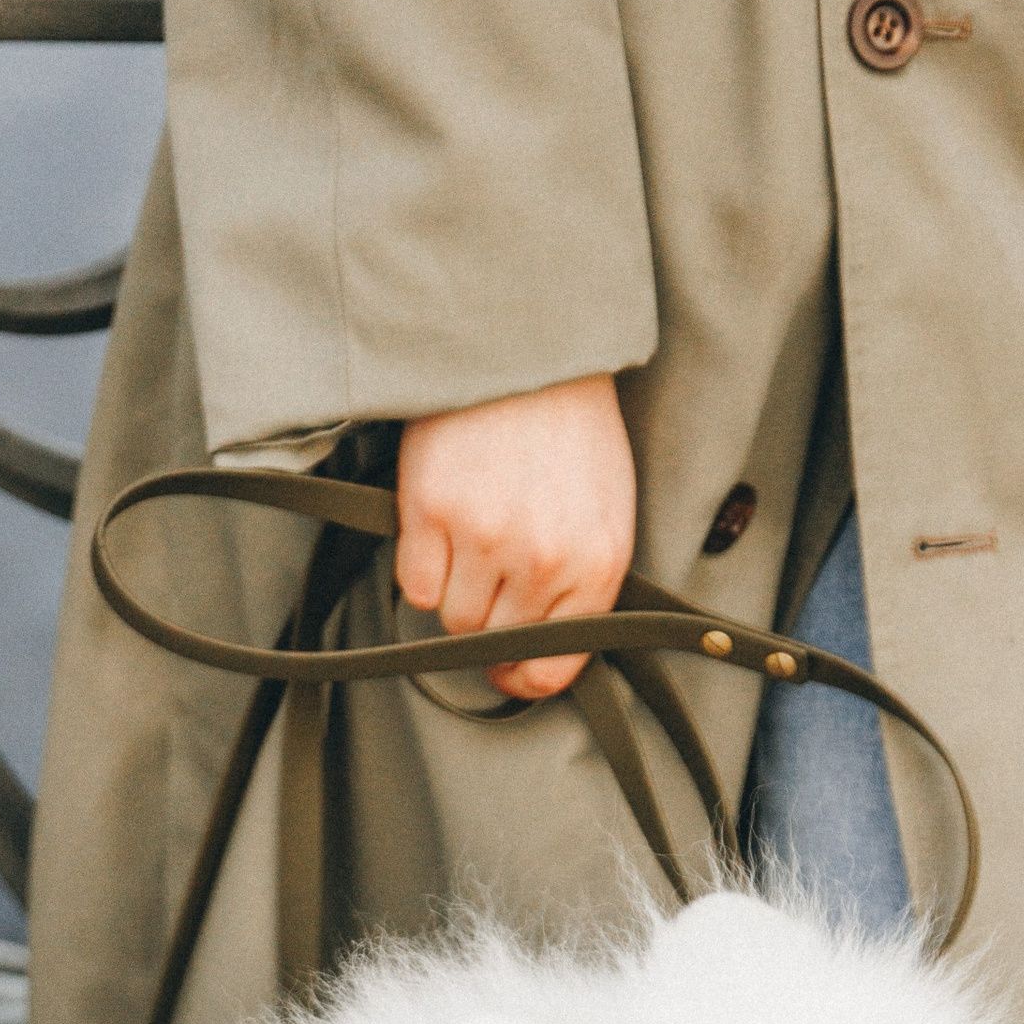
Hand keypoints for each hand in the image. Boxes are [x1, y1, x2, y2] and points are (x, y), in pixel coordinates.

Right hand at [395, 375, 636, 699]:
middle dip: (488, 624)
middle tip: (485, 585)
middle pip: (494, 645)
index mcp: (597, 565)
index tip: (507, 668)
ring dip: (455, 593)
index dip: (523, 677)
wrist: (530, 346)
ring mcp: (486, 537)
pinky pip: (415, 586)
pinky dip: (423, 568)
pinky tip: (441, 527)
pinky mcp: (433, 511)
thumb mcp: (608, 513)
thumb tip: (540, 654)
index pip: (551, 668)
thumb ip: (583, 586)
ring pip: (452, 620)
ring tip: (469, 542)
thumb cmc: (571, 430)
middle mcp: (543, 560)